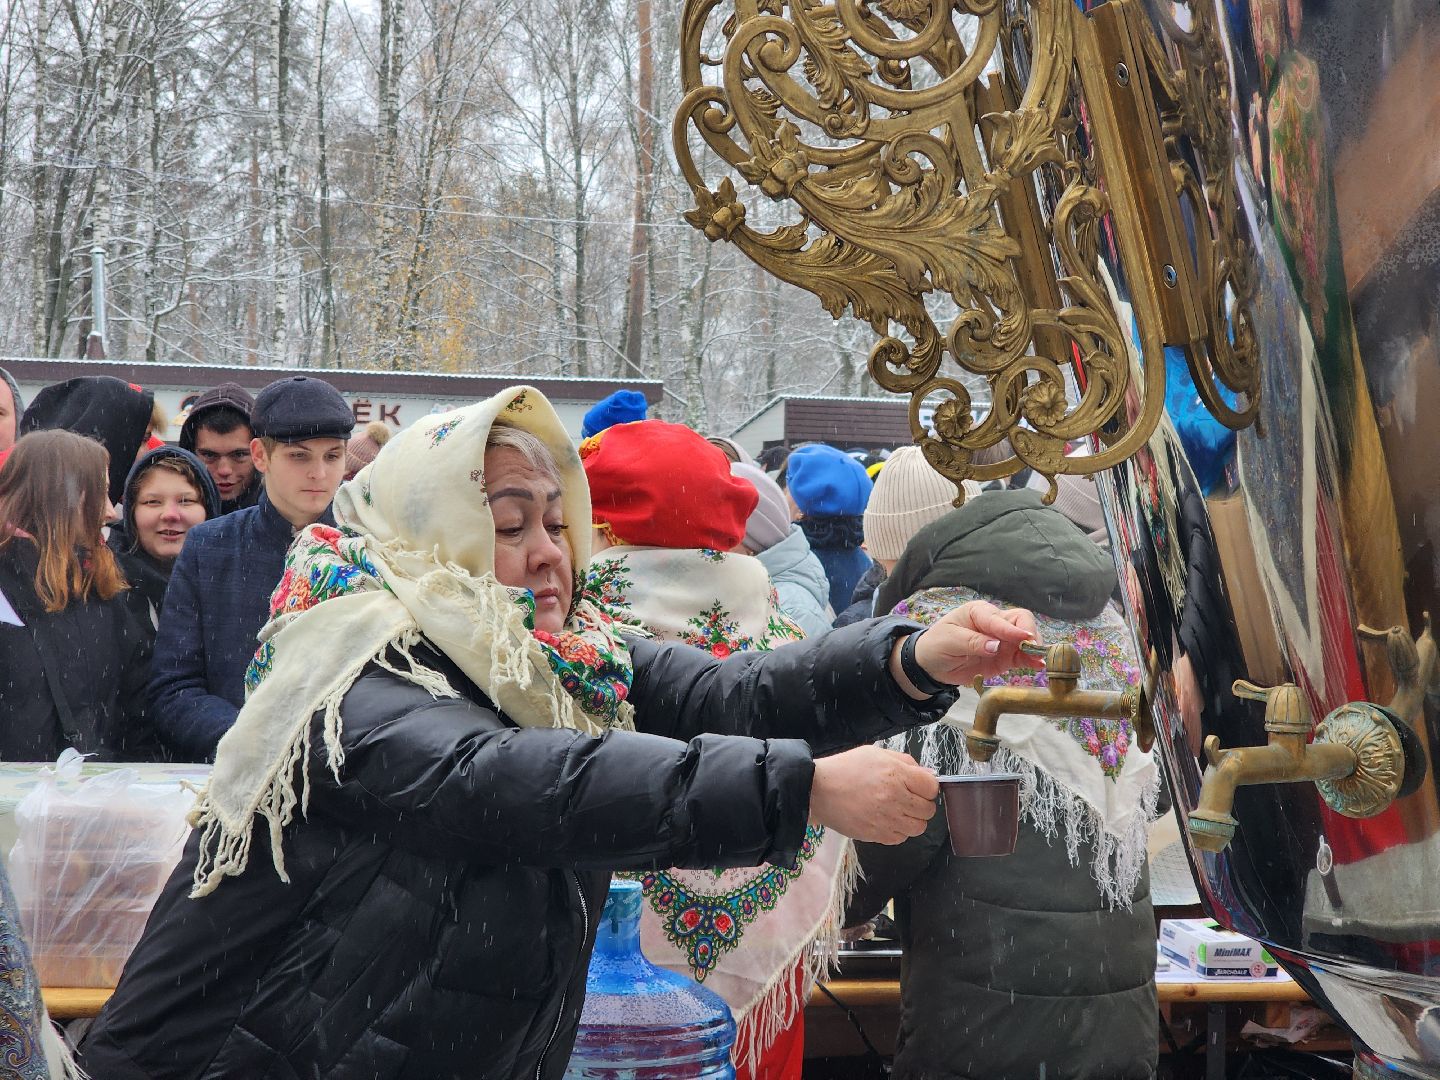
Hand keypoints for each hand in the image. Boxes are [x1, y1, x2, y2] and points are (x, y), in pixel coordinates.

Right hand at [809, 746, 937, 844]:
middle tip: (908, 798)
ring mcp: (887, 820)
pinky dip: (898, 831)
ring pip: (918, 827)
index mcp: (896, 775)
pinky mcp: (877, 835)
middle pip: (929, 810)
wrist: (818, 791)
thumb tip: (929, 775)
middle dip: (922, 803)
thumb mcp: (876, 754)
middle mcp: (896, 799)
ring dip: (912, 819)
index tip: (918, 786)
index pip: (932, 787)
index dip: (928, 786)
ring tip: (898, 811)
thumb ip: (905, 762)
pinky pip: (901, 838)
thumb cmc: (845, 769)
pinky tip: (886, 820)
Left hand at [904, 601, 1042, 689]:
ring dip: (1035, 648)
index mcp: (979, 612)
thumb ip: (973, 642)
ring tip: (1040, 660)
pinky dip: (1032, 660)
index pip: (1000, 618)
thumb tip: (997, 646)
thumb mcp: (950, 641)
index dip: (1012, 629)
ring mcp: (1002, 640)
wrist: (932, 665)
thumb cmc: (937, 645)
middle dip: (1030, 634)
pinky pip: (1023, 656)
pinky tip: (1039, 666)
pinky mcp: (1006, 656)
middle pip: (1021, 622)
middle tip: (1034, 649)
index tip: (1025, 638)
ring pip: (1026, 638)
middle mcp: (995, 622)